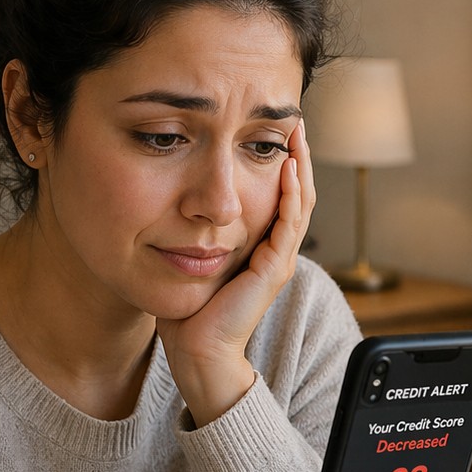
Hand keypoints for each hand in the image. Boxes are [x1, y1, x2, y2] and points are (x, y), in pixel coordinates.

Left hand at [156, 119, 316, 425]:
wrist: (197, 351)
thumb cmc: (188, 312)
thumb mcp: (188, 256)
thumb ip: (190, 230)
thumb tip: (171, 199)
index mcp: (259, 249)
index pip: (278, 196)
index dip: (279, 163)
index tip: (270, 129)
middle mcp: (274, 252)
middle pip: (296, 194)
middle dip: (296, 156)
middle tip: (294, 120)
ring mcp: (277, 261)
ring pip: (299, 204)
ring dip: (299, 167)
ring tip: (296, 133)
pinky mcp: (272, 270)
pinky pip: (288, 224)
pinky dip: (289, 194)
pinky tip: (286, 166)